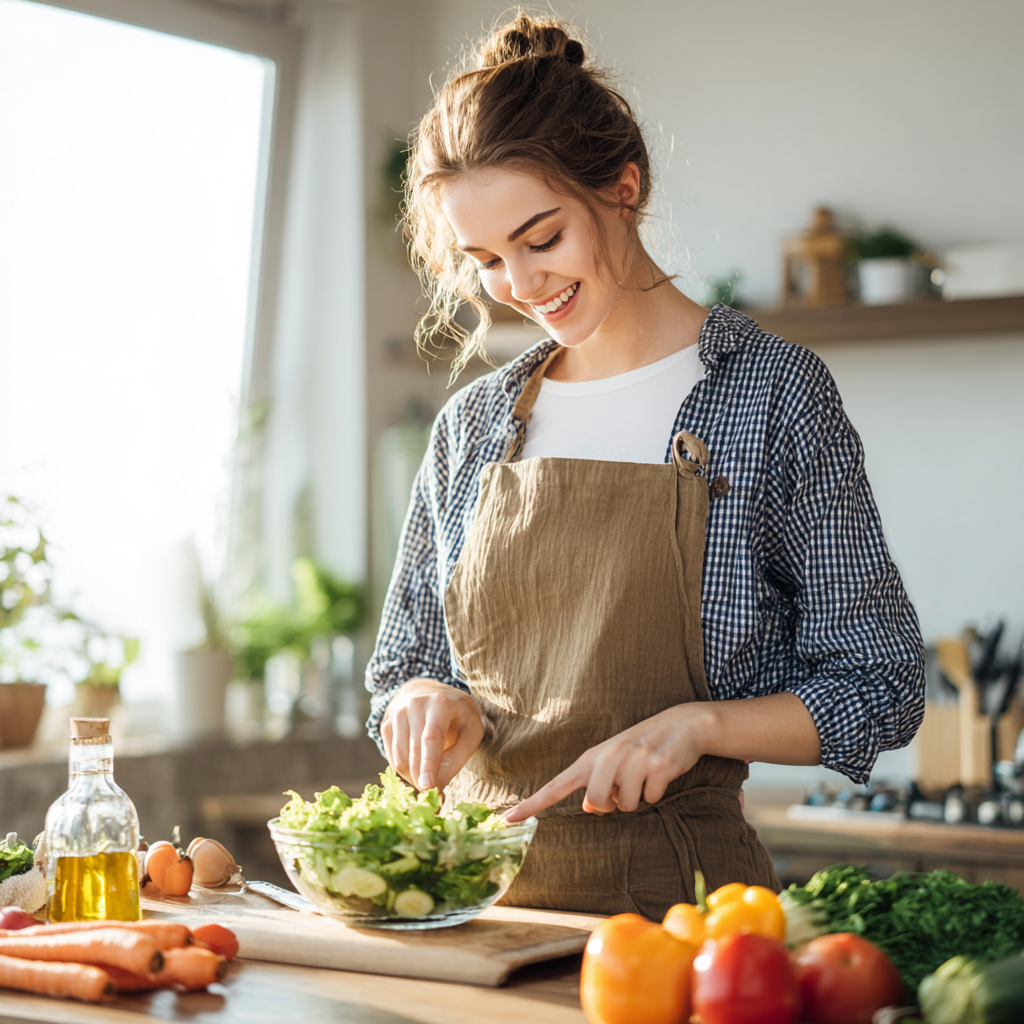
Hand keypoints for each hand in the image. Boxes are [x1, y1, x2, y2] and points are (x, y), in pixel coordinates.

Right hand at [381, 678, 483, 791]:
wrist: (430, 693)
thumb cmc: (457, 716)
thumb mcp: (470, 731)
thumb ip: (456, 758)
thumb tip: (436, 787)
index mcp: (439, 703)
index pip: (431, 738)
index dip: (429, 764)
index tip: (428, 787)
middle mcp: (414, 706)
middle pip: (414, 753)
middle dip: (424, 779)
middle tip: (439, 796)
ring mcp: (397, 715)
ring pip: (401, 760)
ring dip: (416, 777)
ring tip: (432, 776)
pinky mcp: (386, 726)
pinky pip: (393, 760)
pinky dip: (406, 771)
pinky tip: (419, 765)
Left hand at [504, 704, 712, 822]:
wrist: (683, 724)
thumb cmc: (642, 748)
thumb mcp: (615, 762)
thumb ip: (597, 784)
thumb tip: (589, 808)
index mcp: (592, 757)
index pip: (556, 785)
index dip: (532, 804)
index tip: (508, 820)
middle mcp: (608, 756)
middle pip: (597, 803)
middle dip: (613, 804)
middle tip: (625, 785)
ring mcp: (633, 760)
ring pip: (626, 805)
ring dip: (637, 797)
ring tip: (644, 775)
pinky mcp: (657, 765)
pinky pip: (651, 798)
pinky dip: (657, 792)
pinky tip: (661, 772)